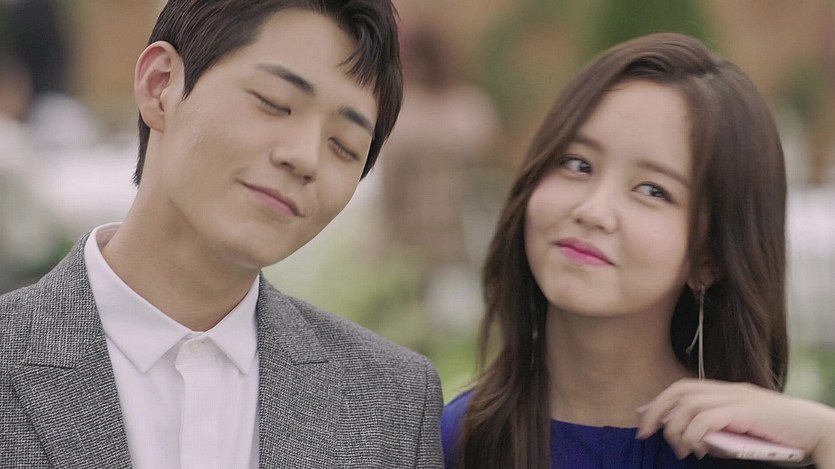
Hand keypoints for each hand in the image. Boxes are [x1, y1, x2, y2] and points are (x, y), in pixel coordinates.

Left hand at [635, 378, 834, 465]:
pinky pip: (706, 419)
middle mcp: (728, 390)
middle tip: (644, 433)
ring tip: (680, 449)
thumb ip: (718, 430)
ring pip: (689, 405)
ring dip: (676, 428)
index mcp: (727, 391)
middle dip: (656, 410)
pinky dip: (694, 433)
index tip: (643, 416)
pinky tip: (697, 448)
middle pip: (679, 391)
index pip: (683, 388)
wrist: (816, 429)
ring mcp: (737, 398)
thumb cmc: (780, 434)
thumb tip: (692, 440)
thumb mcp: (741, 430)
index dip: (659, 400)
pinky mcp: (745, 411)